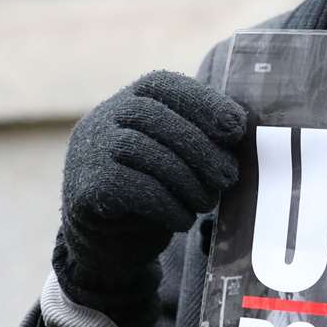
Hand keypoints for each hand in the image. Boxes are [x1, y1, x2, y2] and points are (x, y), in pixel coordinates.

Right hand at [54, 70, 246, 325]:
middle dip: (202, 149)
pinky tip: (183, 219)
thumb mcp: (176, 156)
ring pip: (144, 151)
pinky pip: (132, 188)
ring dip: (187, 181)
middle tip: (229, 178)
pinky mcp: (86, 187)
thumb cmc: (153, 191)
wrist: (106, 242)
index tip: (237, 129)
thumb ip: (199, 135)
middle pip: (155, 117)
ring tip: (206, 203)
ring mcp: (90, 151)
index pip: (163, 84)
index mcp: (128, 100)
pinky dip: (167, 205)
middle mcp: (103, 118)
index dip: (203, 102)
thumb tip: (240, 125)